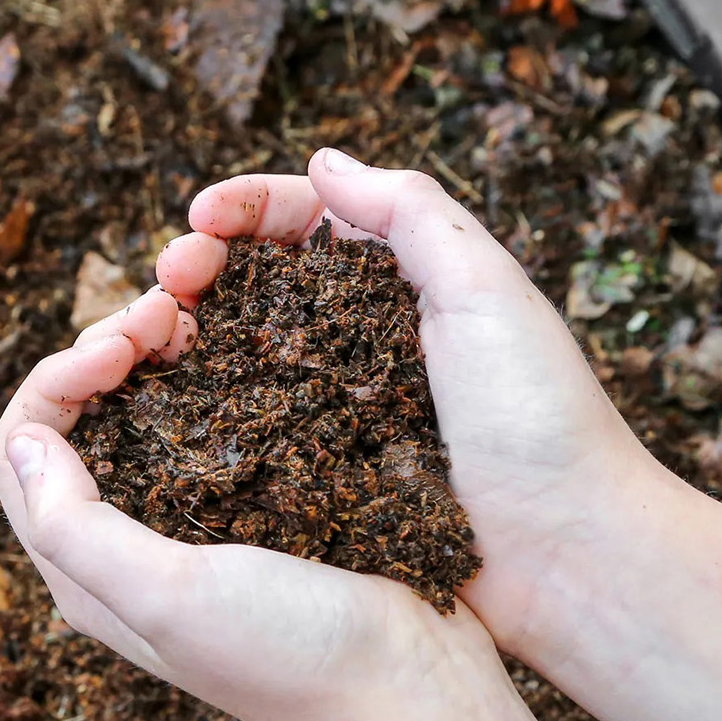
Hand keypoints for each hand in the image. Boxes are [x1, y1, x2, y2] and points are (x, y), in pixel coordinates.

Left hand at [0, 289, 593, 720]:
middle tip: (167, 311)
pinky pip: (214, 419)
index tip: (122, 346)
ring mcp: (197, 524)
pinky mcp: (260, 505)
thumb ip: (76, 527)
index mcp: (87, 574)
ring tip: (198, 313)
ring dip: (156, 352)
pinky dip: (213, 371)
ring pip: (143, 410)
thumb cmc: (292, 655)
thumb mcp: (169, 596)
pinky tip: (247, 344)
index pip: (21, 449)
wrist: (416, 695)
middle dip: (105, 349)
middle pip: (77, 419)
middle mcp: (129, 546)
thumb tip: (22, 440)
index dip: (56, 378)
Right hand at [156, 151, 721, 720]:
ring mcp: (338, 409)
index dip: (247, 208)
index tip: (198, 218)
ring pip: (243, 350)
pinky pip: (251, 428)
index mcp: (408, 283)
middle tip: (167, 278)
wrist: (568, 559)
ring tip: (153, 333)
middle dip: (203, 263)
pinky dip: (204, 405)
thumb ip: (411, 213)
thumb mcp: (487, 289)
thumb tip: (324, 161)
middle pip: (261, 280)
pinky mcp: (323, 475)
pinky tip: (170, 401)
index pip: (309, 219)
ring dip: (190, 330)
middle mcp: (365, 339)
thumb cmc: (540, 420)